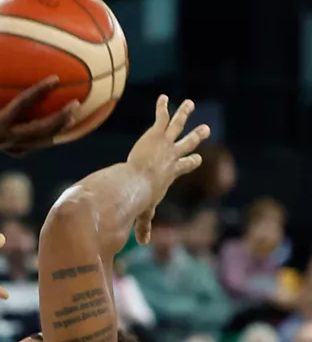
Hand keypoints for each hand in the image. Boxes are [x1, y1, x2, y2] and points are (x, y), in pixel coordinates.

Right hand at [0, 73, 75, 163]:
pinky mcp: (3, 148)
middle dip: (59, 119)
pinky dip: (42, 138)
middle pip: (39, 130)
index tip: (55, 79)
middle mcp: (5, 137)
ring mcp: (5, 145)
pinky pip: (29, 144)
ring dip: (56, 131)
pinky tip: (49, 133)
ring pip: (37, 140)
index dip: (38, 92)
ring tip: (72, 121)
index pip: (22, 106)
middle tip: (77, 105)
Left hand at [127, 96, 210, 243]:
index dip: (190, 162)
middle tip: (205, 129)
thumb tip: (141, 243)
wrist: (136, 184)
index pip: (185, 165)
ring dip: (184, 114)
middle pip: (188, 145)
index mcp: (172, 173)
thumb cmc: (139, 199)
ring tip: (189, 103)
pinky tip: (163, 98)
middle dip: (196, 137)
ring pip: (178, 126)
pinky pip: (161, 118)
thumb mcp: (144, 212)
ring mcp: (165, 144)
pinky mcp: (155, 134)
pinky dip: (162, 107)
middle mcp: (172, 156)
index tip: (196, 159)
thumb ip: (143, 225)